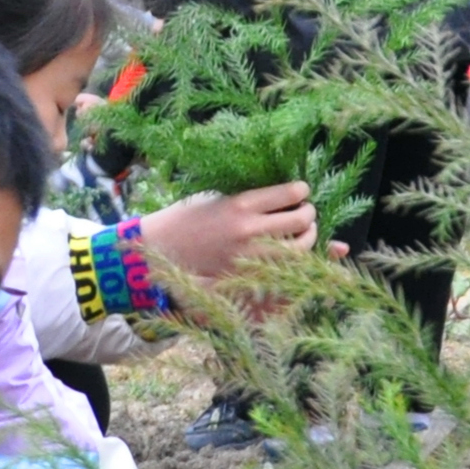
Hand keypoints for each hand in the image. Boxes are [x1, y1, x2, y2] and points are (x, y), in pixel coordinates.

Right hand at [142, 182, 319, 282]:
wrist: (160, 249)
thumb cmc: (187, 218)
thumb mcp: (217, 197)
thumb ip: (250, 199)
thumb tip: (286, 197)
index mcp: (240, 204)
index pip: (289, 194)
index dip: (301, 191)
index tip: (301, 191)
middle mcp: (248, 230)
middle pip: (300, 221)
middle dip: (309, 215)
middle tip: (307, 213)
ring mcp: (249, 257)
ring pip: (299, 250)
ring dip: (309, 239)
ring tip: (304, 233)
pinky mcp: (247, 277)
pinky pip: (283, 271)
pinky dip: (296, 262)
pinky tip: (295, 254)